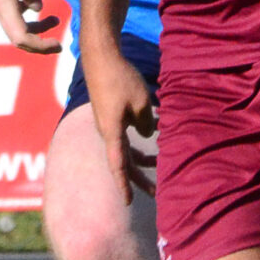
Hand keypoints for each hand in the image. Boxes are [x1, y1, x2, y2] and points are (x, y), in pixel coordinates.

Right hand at [0, 0, 59, 52]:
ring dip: (36, 28)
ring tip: (55, 20)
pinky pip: (14, 14)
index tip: (58, 44)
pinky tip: (35, 3)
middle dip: (40, 44)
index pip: (22, 39)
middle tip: (59, 42)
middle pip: (20, 38)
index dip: (41, 46)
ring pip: (17, 26)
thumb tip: (39, 9)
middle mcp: (0, 9)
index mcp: (4, 7)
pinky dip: (28, 16)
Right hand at [84, 41, 156, 197]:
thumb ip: (147, 123)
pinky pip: (125, 133)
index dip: (125, 184)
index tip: (129, 202)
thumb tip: (148, 136)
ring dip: (142, 156)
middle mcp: (108, 131)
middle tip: (156, 191)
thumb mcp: (141, 103)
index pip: (119, 165)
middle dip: (139, 177)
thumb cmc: (120, 80)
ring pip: (126, 147)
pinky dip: (140, 137)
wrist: (100, 57)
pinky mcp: (111, 113)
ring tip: (158, 163)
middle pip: (123, 161)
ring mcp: (108, 123)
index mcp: (112, 132)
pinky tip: (157, 130)